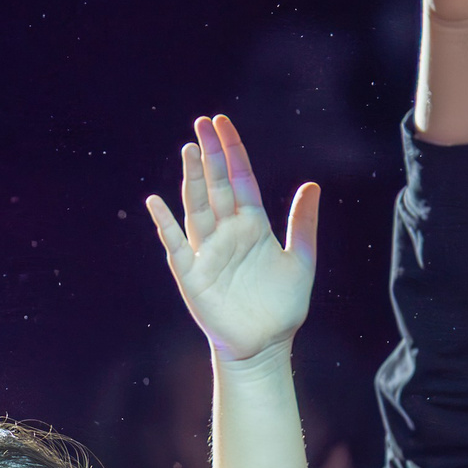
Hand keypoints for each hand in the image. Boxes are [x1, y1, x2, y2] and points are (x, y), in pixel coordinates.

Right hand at [145, 115, 319, 362]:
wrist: (265, 344)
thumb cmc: (282, 305)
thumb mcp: (301, 260)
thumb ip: (303, 223)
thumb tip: (311, 185)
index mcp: (252, 226)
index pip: (239, 180)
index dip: (232, 151)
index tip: (222, 123)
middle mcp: (227, 233)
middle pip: (216, 186)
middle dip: (209, 155)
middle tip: (201, 124)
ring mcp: (208, 251)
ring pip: (197, 207)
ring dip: (192, 180)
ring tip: (188, 150)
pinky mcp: (193, 274)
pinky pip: (177, 245)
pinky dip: (166, 224)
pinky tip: (156, 203)